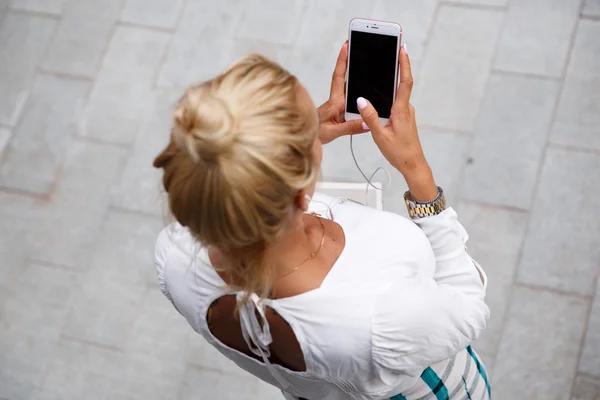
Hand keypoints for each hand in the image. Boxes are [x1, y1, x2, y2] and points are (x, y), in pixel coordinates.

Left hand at [317, 41, 368, 144]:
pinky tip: (368, 101)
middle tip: (362, 48)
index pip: (338, 77)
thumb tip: (367, 122)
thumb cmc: (313, 135)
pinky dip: (360, 99)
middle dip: (353, 64)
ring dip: (359, 82)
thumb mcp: (332, 132)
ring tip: (372, 71)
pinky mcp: (339, 114)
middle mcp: (336, 101)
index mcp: (334, 102)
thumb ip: (350, 127)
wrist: (303, 141)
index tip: (347, 46)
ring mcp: (338, 107)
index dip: (342, 61)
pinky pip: (352, 103)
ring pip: (350, 91)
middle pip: (346, 79)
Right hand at [356, 45, 436, 200]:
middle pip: (402, 83)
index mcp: (401, 110)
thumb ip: (370, 117)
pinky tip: (379, 96)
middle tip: (391, 50)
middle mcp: (406, 108)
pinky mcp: (404, 117)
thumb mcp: (380, 136)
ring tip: (382, 68)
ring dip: (391, 82)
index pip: (404, 82)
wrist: (413, 164)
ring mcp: (406, 113)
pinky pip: (396, 102)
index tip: (402, 49)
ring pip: (397, 94)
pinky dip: (389, 95)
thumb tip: (361, 100)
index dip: (404, 64)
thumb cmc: (399, 152)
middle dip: (397, 66)